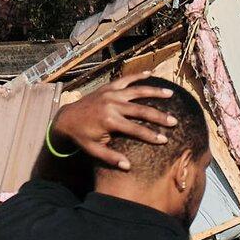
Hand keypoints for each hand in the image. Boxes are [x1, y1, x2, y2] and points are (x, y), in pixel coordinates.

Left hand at [52, 76, 180, 171]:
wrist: (65, 118)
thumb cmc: (81, 136)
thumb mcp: (93, 149)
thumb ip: (110, 157)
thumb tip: (128, 166)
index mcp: (109, 121)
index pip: (135, 129)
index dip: (150, 136)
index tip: (164, 140)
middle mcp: (111, 104)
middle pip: (140, 110)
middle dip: (158, 116)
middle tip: (173, 121)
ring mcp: (110, 94)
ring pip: (136, 91)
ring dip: (154, 92)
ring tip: (170, 94)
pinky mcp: (107, 87)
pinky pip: (125, 79)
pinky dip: (138, 76)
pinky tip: (151, 74)